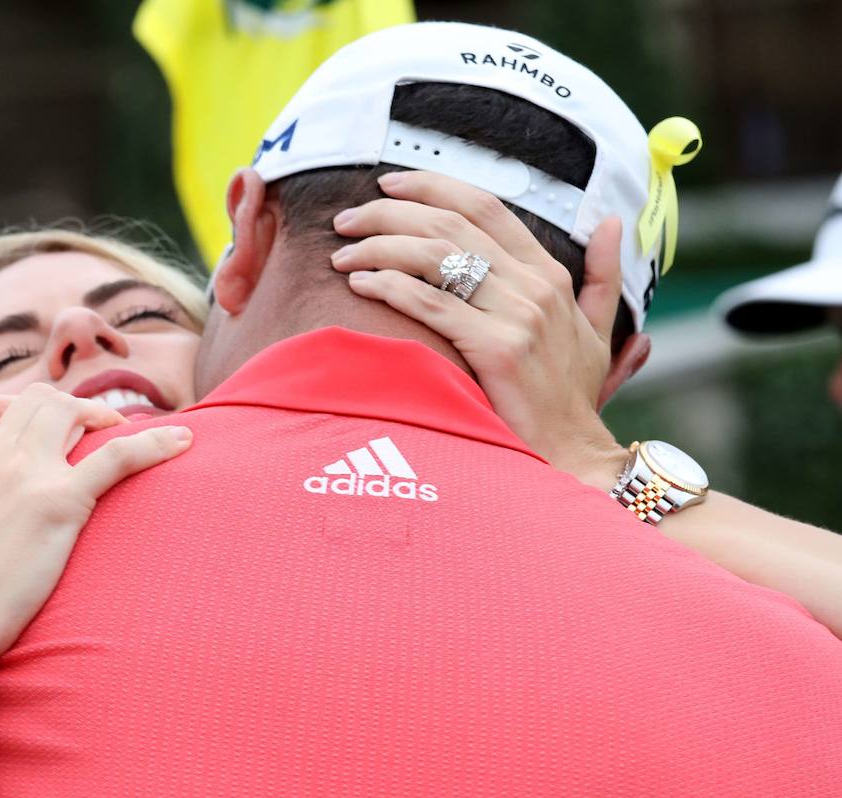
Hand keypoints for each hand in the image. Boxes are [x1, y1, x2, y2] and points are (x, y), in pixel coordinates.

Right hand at [0, 383, 192, 660]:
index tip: (11, 421)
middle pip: (30, 398)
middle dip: (54, 405)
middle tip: (75, 427)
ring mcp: (26, 473)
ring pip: (69, 410)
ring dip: (95, 413)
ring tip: (115, 426)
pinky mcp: (63, 502)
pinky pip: (120, 456)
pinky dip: (155, 442)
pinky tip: (185, 441)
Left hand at [331, 170, 628, 486]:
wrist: (573, 458)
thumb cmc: (571, 401)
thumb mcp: (598, 331)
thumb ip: (601, 275)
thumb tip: (611, 223)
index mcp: (551, 274)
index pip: (485, 207)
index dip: (432, 187)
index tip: (388, 185)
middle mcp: (536, 286)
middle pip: (450, 223)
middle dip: (390, 212)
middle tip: (347, 218)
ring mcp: (519, 316)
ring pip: (436, 256)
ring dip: (379, 246)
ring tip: (342, 254)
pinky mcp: (498, 350)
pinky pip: (431, 304)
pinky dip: (390, 286)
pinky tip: (358, 284)